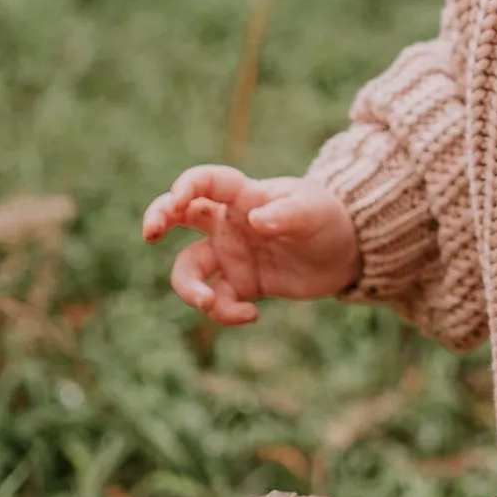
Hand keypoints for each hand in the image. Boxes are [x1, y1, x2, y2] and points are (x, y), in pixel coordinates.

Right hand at [142, 166, 359, 322]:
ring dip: (189, 288)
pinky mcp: (240, 284)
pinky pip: (217, 301)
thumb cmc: (327, 218)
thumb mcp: (313, 212)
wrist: (347, 252)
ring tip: (208, 303)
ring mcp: (231, 254)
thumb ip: (287, 214)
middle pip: (179, 215)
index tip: (176, 202)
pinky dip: (226, 313)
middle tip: (149, 233)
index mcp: (244, 196)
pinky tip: (252, 314)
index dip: (186, 186)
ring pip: (190, 269)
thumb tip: (257, 219)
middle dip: (157, 218)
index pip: (207, 182)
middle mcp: (229, 223)